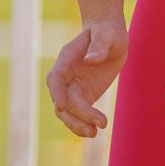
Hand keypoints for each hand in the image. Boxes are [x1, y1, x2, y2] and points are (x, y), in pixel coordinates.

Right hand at [46, 16, 126, 137]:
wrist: (109, 37)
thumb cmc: (106, 32)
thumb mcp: (106, 34)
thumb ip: (99, 45)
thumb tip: (91, 60)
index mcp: (66, 59)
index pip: (56, 78)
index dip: (56, 92)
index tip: (61, 105)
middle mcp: (66, 76)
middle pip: (63, 100)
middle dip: (77, 115)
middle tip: (95, 127)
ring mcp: (73, 88)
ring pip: (67, 112)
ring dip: (77, 125)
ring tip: (94, 133)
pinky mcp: (83, 96)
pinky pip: (78, 115)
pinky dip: (83, 124)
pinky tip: (94, 132)